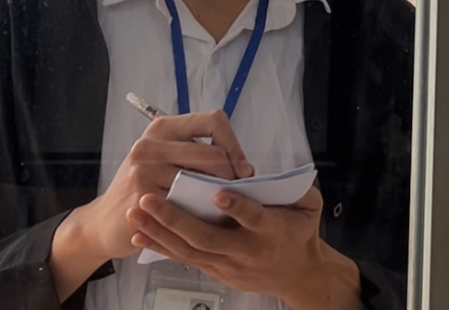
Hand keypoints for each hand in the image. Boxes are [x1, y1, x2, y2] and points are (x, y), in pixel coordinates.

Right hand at [51, 110, 253, 300]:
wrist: (104, 222)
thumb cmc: (145, 189)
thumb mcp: (167, 160)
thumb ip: (199, 155)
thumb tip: (245, 169)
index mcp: (163, 128)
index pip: (213, 121)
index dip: (235, 145)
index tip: (243, 169)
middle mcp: (150, 145)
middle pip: (214, 154)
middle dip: (232, 176)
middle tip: (236, 194)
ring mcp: (143, 171)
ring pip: (203, 181)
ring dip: (218, 198)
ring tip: (219, 207)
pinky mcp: (142, 198)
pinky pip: (187, 205)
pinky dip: (201, 215)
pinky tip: (202, 222)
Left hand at [127, 187, 362, 309]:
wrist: (298, 274)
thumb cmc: (302, 233)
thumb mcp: (310, 207)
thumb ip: (296, 189)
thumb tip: (271, 174)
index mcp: (272, 230)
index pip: (253, 218)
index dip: (237, 208)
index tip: (217, 194)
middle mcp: (246, 251)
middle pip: (207, 238)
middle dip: (175, 219)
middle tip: (149, 198)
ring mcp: (228, 264)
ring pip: (189, 250)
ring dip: (159, 232)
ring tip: (136, 212)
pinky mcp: (216, 272)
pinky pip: (184, 259)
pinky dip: (161, 246)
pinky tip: (140, 234)